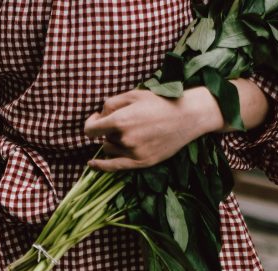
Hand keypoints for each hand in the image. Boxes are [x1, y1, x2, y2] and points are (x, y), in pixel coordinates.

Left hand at [84, 86, 219, 171]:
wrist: (187, 117)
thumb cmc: (160, 102)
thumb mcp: (134, 94)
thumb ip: (111, 104)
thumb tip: (98, 116)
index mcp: (120, 120)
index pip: (91, 129)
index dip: (91, 124)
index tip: (96, 120)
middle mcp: (124, 139)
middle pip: (104, 139)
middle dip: (109, 131)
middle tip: (126, 123)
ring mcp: (133, 153)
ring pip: (110, 151)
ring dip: (113, 143)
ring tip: (131, 133)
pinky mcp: (141, 162)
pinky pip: (114, 167)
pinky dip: (101, 166)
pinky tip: (92, 164)